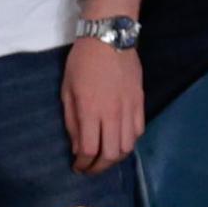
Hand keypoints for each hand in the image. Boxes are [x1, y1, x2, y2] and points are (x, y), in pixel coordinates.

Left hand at [63, 38, 144, 171]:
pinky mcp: (140, 102)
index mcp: (90, 110)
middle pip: (111, 154)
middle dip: (99, 168)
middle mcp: (112, 113)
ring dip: (115, 158)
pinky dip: (129, 142)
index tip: (77, 166)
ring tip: (105, 157)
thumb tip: (77, 147)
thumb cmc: (82, 62)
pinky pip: (138, 131)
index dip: (83, 163)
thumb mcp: (67, 90)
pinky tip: (119, 140)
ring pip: (128, 146)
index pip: (89, 149)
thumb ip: (72, 121)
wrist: (109, 37)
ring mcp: (129, 108)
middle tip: (91, 168)